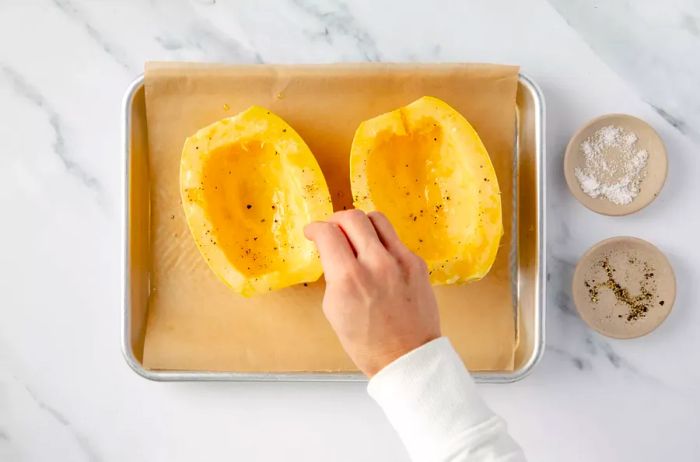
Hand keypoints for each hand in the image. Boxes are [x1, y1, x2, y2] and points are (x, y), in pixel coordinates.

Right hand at [304, 210, 440, 376]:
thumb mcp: (334, 310)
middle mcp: (375, 264)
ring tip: (355, 237)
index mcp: (349, 279)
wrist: (406, 357)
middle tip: (332, 230)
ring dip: (360, 224)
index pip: (328, 233)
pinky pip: (394, 239)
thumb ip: (333, 275)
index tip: (313, 231)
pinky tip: (377, 256)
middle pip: (352, 218)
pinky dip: (380, 242)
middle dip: (336, 220)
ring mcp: (400, 261)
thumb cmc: (367, 342)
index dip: (315, 228)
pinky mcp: (417, 263)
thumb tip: (333, 252)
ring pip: (376, 219)